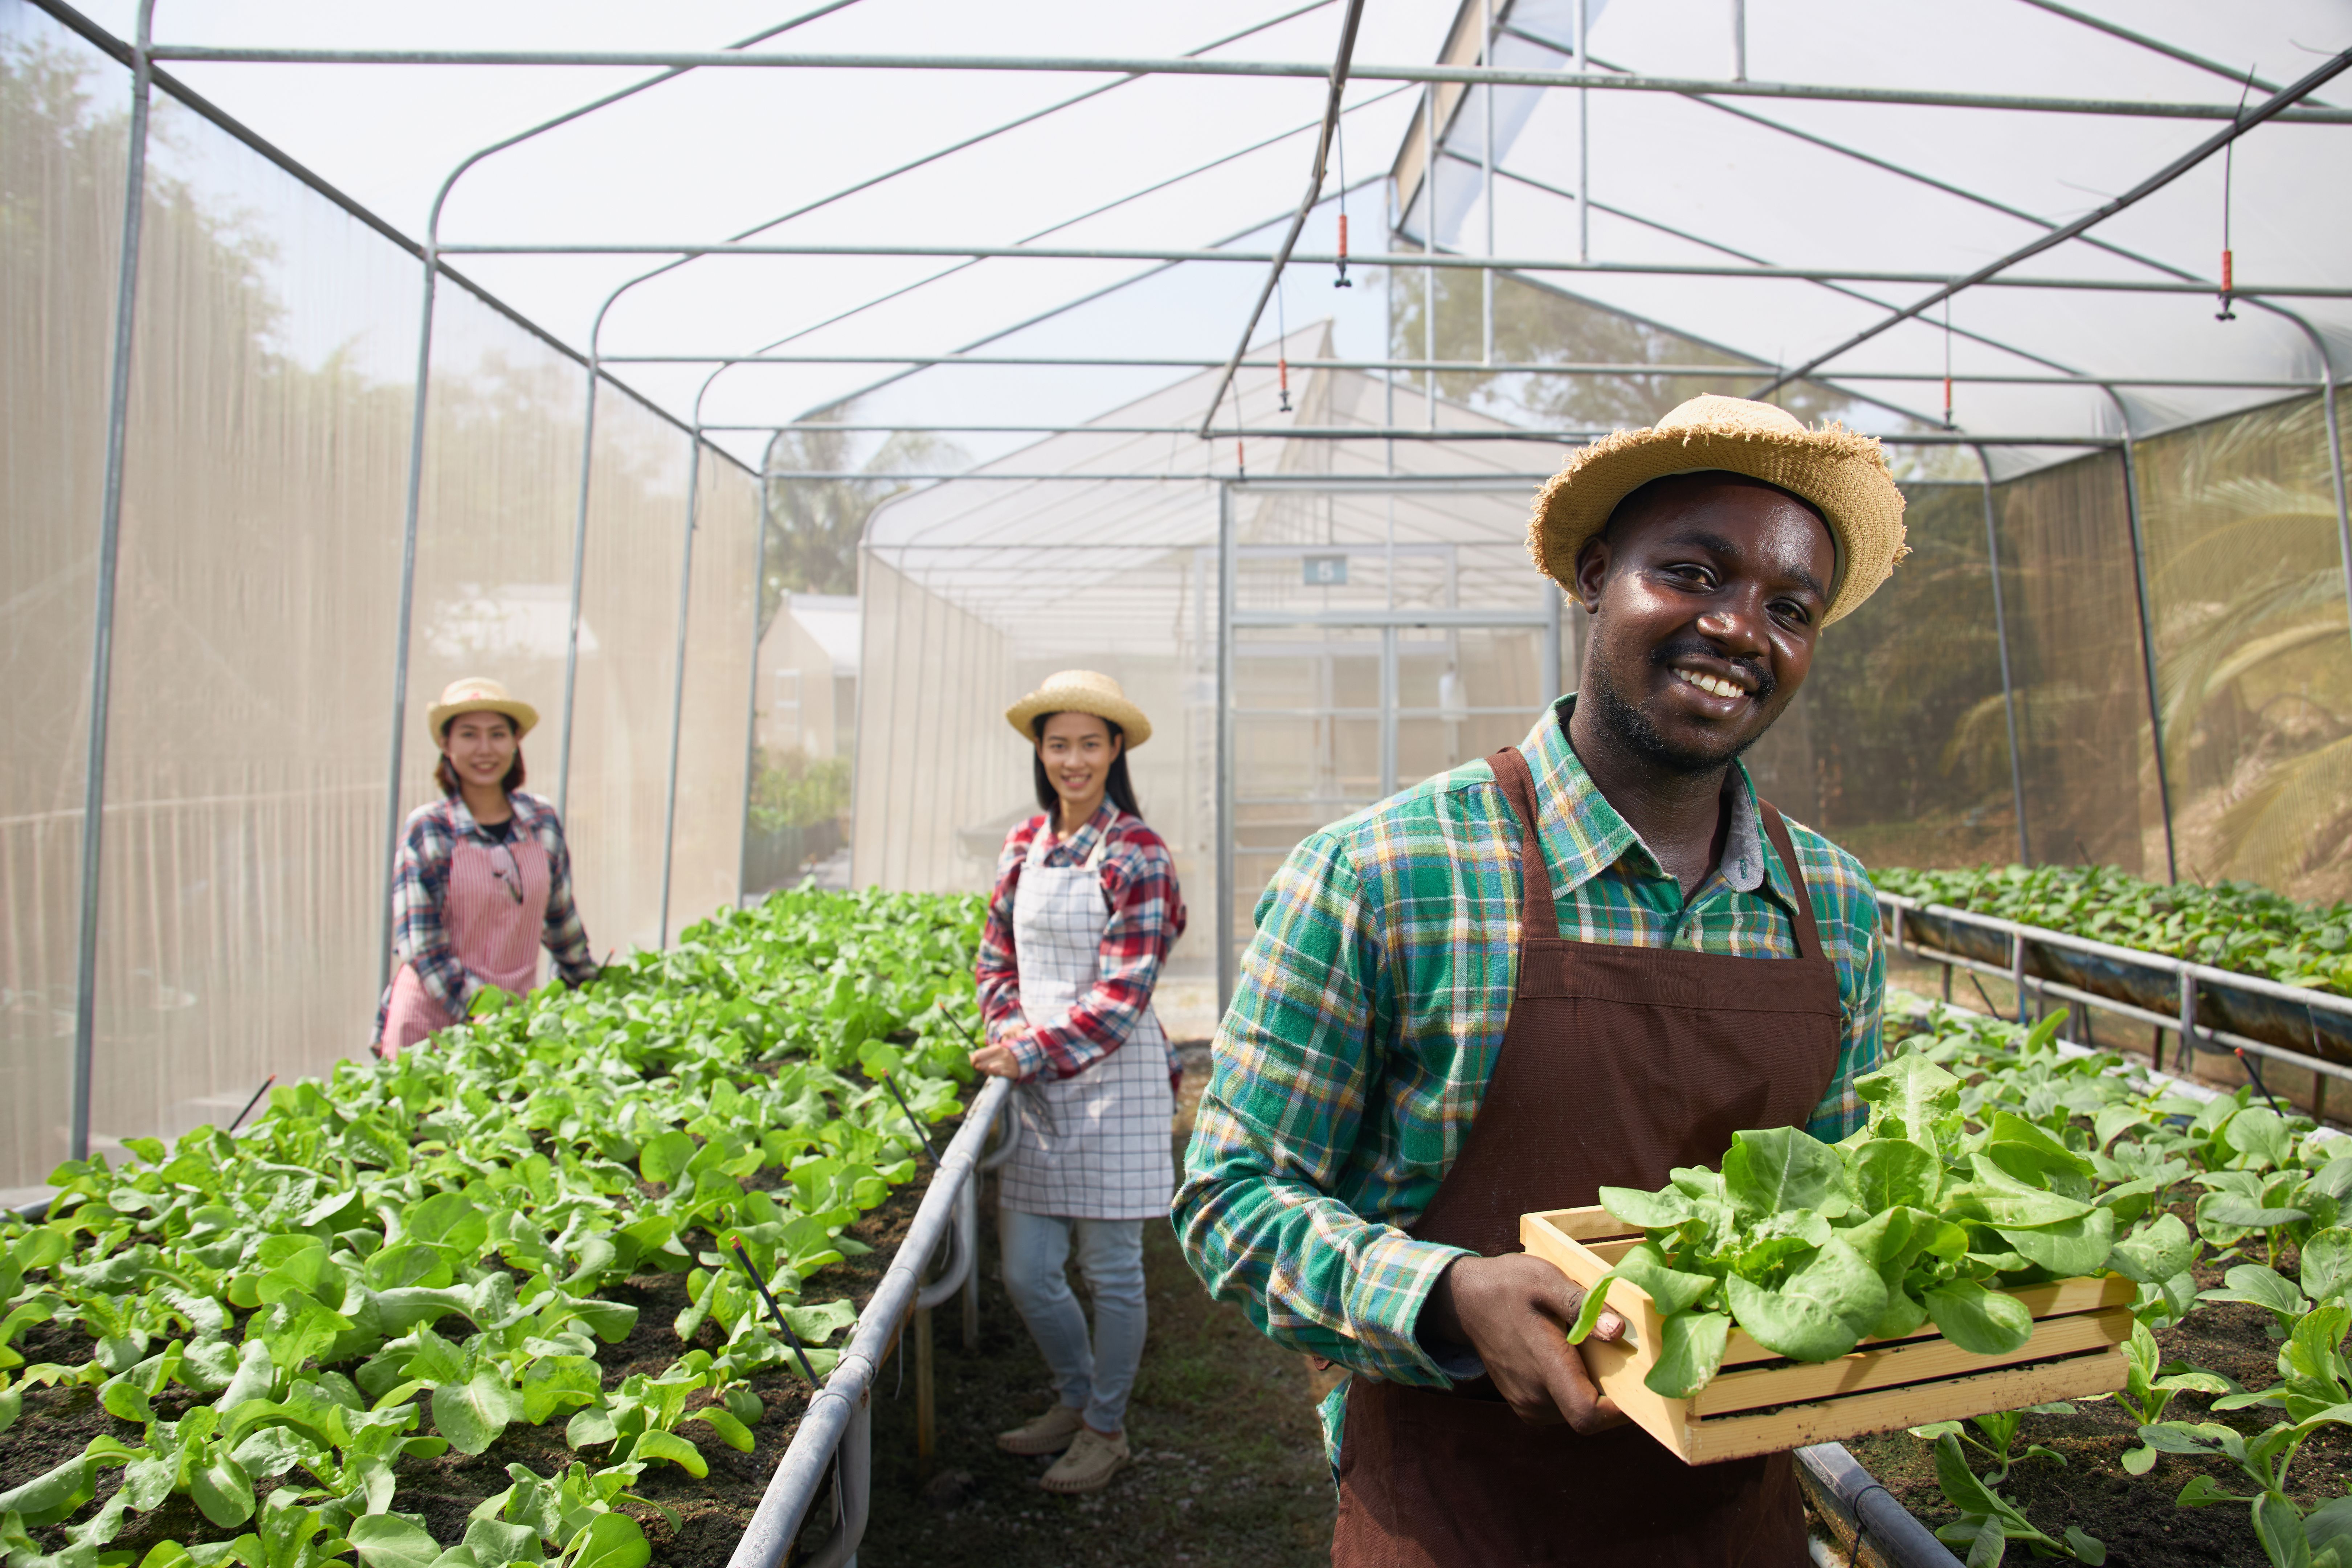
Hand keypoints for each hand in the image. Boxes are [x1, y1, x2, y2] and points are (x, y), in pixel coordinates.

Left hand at [970, 1040, 1022, 1078]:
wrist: (1022, 1060)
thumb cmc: (1003, 1056)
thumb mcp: (994, 1051)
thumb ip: (982, 1054)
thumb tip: (968, 1058)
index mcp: (996, 1048)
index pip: (977, 1055)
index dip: (972, 1061)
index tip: (973, 1063)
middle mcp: (1001, 1054)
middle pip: (980, 1064)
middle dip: (978, 1068)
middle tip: (981, 1068)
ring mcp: (1006, 1063)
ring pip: (987, 1071)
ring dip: (986, 1072)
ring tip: (990, 1069)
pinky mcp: (1010, 1072)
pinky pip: (996, 1075)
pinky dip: (994, 1075)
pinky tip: (996, 1073)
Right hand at [1421, 1253, 1626, 1431]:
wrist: (1465, 1301)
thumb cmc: (1508, 1285)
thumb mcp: (1545, 1280)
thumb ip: (1581, 1305)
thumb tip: (1619, 1332)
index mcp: (1544, 1367)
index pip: (1588, 1415)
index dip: (1620, 1413)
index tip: (1638, 1386)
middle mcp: (1534, 1396)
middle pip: (1589, 1416)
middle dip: (1613, 1395)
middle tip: (1619, 1357)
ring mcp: (1527, 1404)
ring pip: (1576, 1413)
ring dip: (1593, 1391)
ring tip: (1591, 1353)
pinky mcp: (1525, 1405)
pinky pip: (1562, 1409)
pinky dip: (1576, 1391)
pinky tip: (1572, 1360)